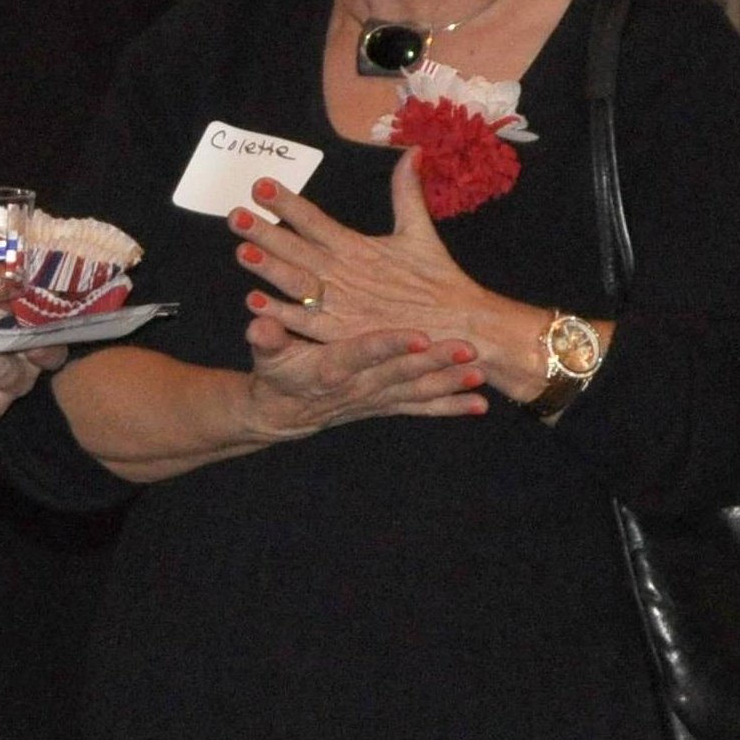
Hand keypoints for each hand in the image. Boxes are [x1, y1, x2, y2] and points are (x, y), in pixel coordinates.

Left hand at [229, 155, 492, 349]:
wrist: (461, 328)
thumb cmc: (439, 281)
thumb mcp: (420, 232)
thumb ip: (407, 192)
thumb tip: (412, 153)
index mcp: (358, 246)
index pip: (315, 219)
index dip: (286, 202)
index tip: (260, 185)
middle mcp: (345, 272)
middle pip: (296, 248)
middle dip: (264, 230)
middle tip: (234, 214)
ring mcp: (341, 304)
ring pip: (296, 282)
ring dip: (268, 267)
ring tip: (241, 251)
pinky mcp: (342, 333)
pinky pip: (306, 322)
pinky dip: (281, 313)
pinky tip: (255, 302)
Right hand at [239, 311, 488, 439]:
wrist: (283, 414)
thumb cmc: (276, 373)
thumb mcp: (265, 354)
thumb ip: (266, 338)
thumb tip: (258, 325)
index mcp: (333, 366)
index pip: (366, 352)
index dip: (392, 345)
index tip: (419, 335)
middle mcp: (360, 386)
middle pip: (403, 372)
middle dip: (437, 362)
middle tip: (467, 348)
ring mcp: (377, 398)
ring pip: (418, 390)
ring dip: (450, 383)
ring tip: (480, 376)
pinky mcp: (388, 405)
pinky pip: (422, 408)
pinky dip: (451, 407)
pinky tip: (480, 405)